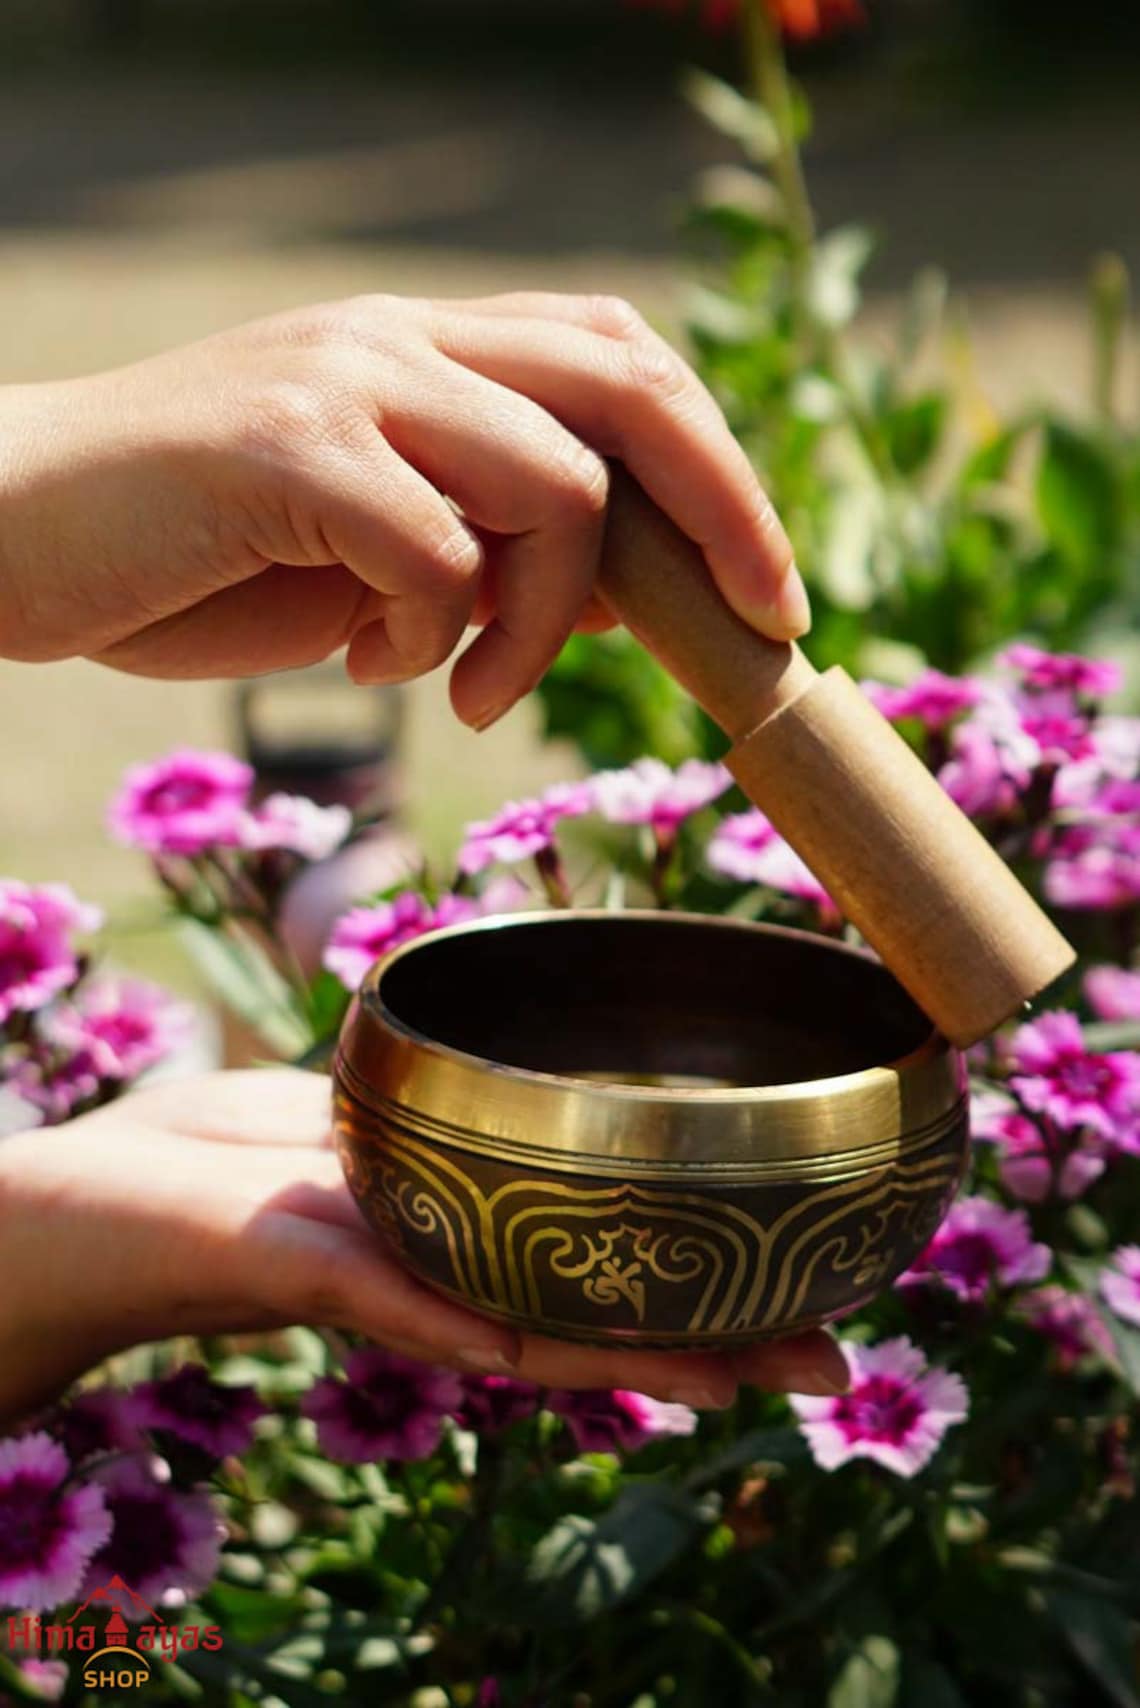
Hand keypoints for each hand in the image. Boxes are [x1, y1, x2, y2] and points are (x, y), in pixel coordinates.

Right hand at [0, 292, 806, 728]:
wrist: (12, 530)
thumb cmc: (193, 553)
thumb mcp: (374, 555)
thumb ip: (489, 549)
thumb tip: (625, 593)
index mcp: (431, 352)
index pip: (623, 362)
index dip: (720, 469)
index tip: (765, 593)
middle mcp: (402, 339)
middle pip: (632, 386)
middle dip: (728, 512)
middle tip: (757, 625)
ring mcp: (346, 379)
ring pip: (556, 482)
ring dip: (544, 619)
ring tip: (471, 688)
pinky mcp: (288, 445)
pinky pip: (437, 552)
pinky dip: (434, 637)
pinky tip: (371, 667)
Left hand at [0, 1068, 846, 1428]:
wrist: (69, 1212)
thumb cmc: (192, 1155)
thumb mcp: (333, 1111)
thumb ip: (418, 1109)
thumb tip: (507, 1071)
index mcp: (454, 1230)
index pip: (591, 1260)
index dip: (692, 1278)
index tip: (793, 1284)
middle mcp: (444, 1278)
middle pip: (595, 1309)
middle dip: (716, 1332)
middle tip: (836, 1353)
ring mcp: (397, 1290)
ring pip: (553, 1331)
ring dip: (668, 1353)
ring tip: (780, 1370)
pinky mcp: (332, 1279)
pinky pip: (453, 1315)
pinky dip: (550, 1335)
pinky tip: (645, 1362)